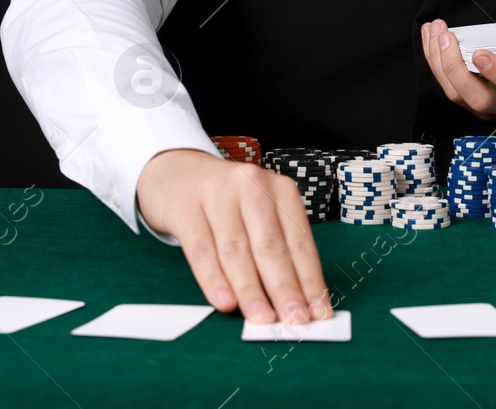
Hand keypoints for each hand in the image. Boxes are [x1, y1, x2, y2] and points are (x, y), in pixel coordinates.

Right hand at [135, 148, 331, 324]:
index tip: (319, 313)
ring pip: (237, 250)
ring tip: (262, 319)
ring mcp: (217, 194)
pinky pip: (201, 249)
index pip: (300, 241)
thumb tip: (296, 301)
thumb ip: (276, 250)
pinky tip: (225, 302)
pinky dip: (214, 279)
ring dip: (251, 290)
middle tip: (295, 322)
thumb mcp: (259, 214)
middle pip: (270, 246)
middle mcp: (252, 187)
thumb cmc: (227, 203)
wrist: (176, 171)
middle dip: (285, 289)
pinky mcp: (186, 207)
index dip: (310, 280)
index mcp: (280, 190)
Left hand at [420, 4, 495, 119]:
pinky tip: (432, 37)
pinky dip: (437, 62)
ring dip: (440, 62)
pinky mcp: (475, 97)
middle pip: (480, 99)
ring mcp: (493, 104)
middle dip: (456, 68)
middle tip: (445, 36)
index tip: (479, 53)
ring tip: (434, 30)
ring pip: (459, 94)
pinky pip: (451, 86)